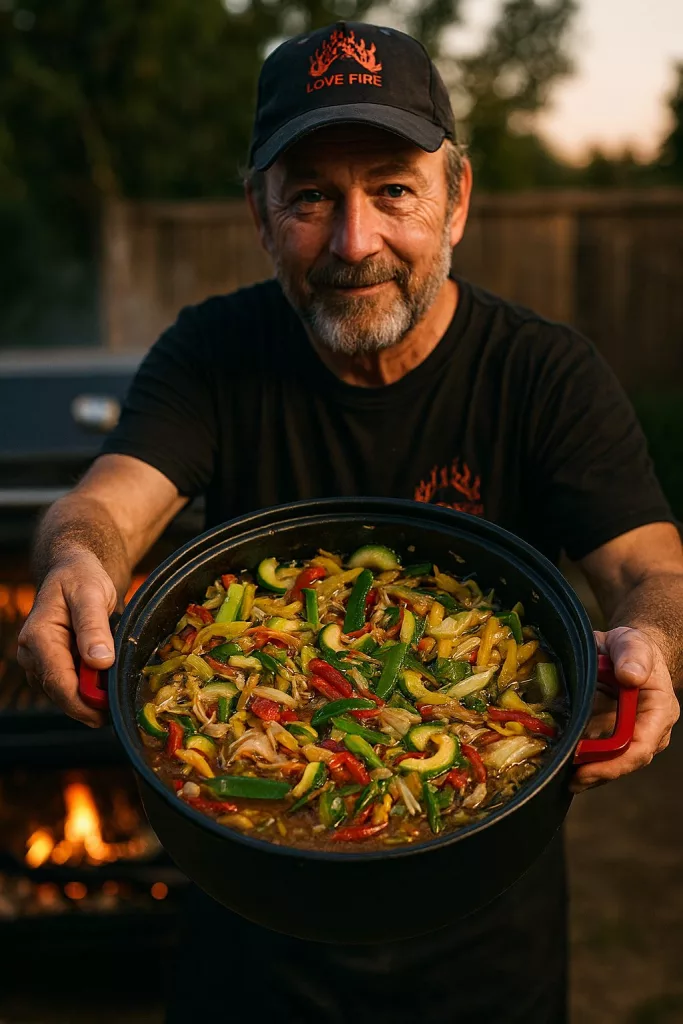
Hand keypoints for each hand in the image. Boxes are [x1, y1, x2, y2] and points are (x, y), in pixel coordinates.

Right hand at [17, 552, 117, 727]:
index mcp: (38, 636)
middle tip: (118, 707)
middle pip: (60, 692)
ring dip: (89, 698)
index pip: (58, 681)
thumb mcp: (91, 594)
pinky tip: (105, 684)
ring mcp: (39, 662)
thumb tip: (99, 661)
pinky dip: (87, 689)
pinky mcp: (50, 666)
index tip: (105, 713)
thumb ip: (93, 626)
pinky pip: (68, 687)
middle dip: (89, 704)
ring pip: (64, 694)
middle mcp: (32, 653)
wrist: (73, 571)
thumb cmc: (81, 578)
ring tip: (115, 693)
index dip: (82, 703)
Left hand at [571, 626, 679, 792]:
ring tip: (560, 775)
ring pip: (609, 762)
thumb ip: (633, 656)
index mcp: (659, 711)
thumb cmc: (633, 648)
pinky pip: (597, 752)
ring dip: (586, 771)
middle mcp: (648, 730)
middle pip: (624, 761)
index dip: (615, 762)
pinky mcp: (610, 735)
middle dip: (597, 773)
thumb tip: (630, 675)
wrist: (626, 651)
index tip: (588, 768)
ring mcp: (629, 736)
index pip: (641, 746)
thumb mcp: (632, 644)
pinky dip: (580, 759)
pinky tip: (560, 763)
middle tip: (569, 781)